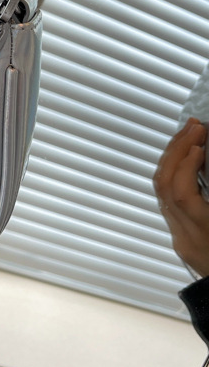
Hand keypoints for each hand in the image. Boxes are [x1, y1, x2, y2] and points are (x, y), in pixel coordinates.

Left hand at [153, 117, 208, 277]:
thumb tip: (206, 159)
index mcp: (207, 237)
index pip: (182, 196)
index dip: (187, 166)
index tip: (200, 143)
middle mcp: (188, 239)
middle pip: (165, 189)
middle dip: (176, 151)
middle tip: (193, 126)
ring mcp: (181, 240)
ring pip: (162, 193)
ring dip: (173, 158)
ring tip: (189, 134)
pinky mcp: (181, 239)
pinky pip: (168, 200)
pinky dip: (176, 174)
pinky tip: (188, 157)